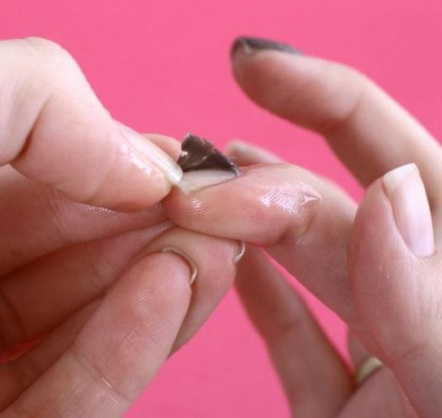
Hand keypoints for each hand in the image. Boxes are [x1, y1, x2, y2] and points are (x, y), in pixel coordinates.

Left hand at [0, 38, 238, 417]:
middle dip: (163, 234)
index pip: (62, 189)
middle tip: (228, 212)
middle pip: (86, 260)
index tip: (197, 170)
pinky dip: (128, 350)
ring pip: (92, 328)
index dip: (135, 176)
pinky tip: (175, 287)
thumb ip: (43, 101)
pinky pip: (69, 399)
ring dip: (165, 288)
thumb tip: (149, 165)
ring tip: (216, 248)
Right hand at [164, 37, 441, 416]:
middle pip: (335, 209)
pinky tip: (219, 260)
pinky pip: (296, 329)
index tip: (255, 67)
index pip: (400, 157)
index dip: (327, 99)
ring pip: (307, 262)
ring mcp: (386, 352)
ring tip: (195, 191)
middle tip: (193, 168)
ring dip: (248, 223)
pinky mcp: (346, 402)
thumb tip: (390, 193)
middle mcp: (426, 303)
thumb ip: (435, 306)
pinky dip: (256, 292)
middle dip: (260, 179)